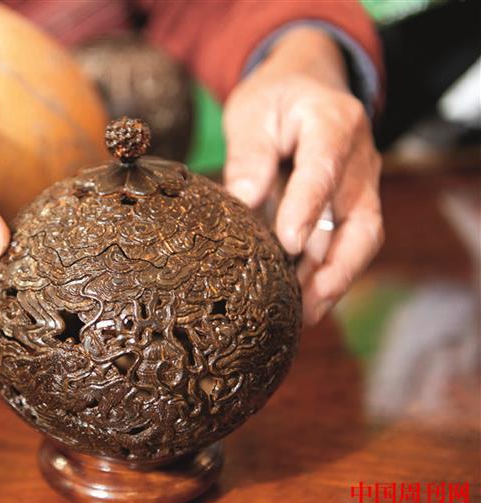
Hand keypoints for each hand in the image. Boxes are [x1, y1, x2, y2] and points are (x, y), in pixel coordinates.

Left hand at [223, 27, 382, 324]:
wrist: (306, 84)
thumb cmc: (275, 99)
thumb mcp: (251, 114)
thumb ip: (250, 157)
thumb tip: (244, 202)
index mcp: (333, 125)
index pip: (324, 170)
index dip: (307, 208)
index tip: (287, 243)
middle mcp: (359, 160)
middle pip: (361, 221)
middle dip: (336, 267)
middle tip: (306, 303)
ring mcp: (360, 186)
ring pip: (358, 242)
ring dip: (332, 280)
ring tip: (302, 315)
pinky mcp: (351, 206)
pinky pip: (344, 244)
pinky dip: (326, 273)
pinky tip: (303, 301)